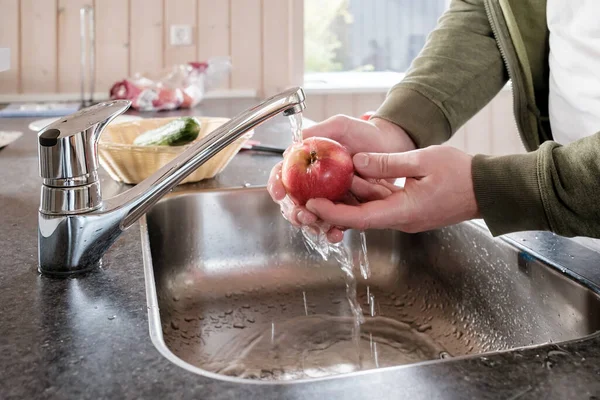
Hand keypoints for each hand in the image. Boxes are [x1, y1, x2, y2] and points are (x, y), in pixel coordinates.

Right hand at [267, 115, 415, 240]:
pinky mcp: (344, 208)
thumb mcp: (341, 125)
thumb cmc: (365, 133)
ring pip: (311, 216)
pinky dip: (331, 231)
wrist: (391, 146)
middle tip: (303, 214)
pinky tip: (335, 233)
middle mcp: (313, 182)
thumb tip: (295, 144)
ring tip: (318, 226)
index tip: (280, 193)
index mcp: (306, 162)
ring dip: (311, 225)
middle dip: (294, 212)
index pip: (282, 174)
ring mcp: (327, 197)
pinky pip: (333, 223)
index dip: (276, 184)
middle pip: (293, 201)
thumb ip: (318, 131)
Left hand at [304, 145, 480, 238]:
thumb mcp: (424, 161)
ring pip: (369, 206)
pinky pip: (382, 200)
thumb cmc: (463, 175)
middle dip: (335, 204)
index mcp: (403, 212)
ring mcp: (404, 214)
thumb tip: (358, 162)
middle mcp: (400, 218)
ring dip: (351, 193)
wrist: (488, 188)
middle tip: (311, 191)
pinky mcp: (408, 207)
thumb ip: (388, 163)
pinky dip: (367, 189)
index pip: (360, 218)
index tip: (313, 204)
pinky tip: (355, 173)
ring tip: (329, 177)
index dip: (333, 212)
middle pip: (359, 214)